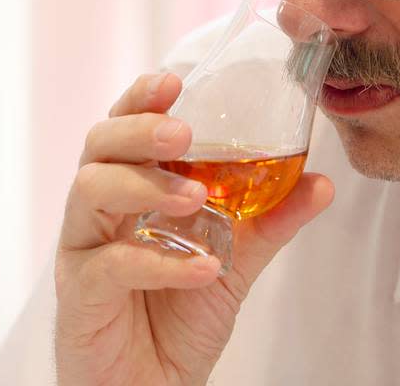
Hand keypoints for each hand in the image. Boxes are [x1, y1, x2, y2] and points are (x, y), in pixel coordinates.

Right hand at [54, 72, 334, 385]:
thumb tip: (321, 182)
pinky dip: (159, 262)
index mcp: (130, 191)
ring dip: (147, 185)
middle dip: (139, 129)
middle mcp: (99, 212)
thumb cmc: (180, 318)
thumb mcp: (235, 262)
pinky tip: (201, 267)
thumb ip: (270, 220)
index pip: (124, 128)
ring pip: (90, 191)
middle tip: (183, 132)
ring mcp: (82, 252)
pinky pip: (107, 265)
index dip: (142, 99)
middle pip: (98, 146)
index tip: (174, 80)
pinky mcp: (78, 298)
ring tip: (197, 199)